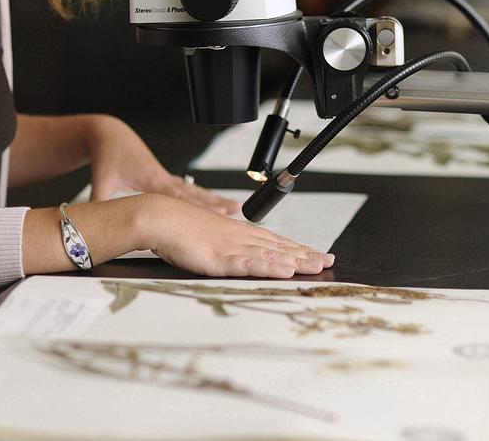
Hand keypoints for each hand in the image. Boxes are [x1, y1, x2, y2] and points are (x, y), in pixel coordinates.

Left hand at [87, 116, 240, 214]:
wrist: (110, 136)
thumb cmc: (107, 156)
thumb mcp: (101, 181)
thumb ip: (100, 202)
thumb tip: (95, 225)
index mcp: (152, 180)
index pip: (179, 197)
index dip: (198, 207)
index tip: (215, 214)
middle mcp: (164, 179)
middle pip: (195, 194)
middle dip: (216, 204)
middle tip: (236, 212)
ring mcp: (166, 178)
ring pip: (196, 191)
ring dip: (215, 200)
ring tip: (235, 208)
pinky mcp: (164, 178)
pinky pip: (189, 189)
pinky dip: (203, 197)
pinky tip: (214, 203)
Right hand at [140, 194, 334, 277]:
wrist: (159, 217)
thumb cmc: (178, 227)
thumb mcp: (208, 237)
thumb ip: (225, 246)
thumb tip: (235, 254)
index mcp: (239, 233)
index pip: (275, 242)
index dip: (298, 249)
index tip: (317, 254)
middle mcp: (241, 238)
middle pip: (280, 247)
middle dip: (306, 255)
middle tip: (328, 261)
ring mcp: (233, 247)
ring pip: (271, 255)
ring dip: (296, 261)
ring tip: (318, 265)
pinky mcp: (221, 257)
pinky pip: (250, 264)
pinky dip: (269, 267)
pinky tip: (285, 271)